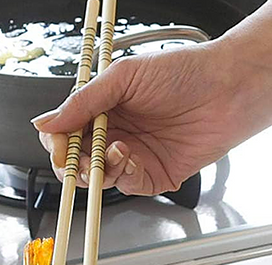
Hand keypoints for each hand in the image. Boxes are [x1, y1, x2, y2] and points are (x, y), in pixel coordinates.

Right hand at [32, 42, 237, 195]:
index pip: (66, 133)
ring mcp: (136, 156)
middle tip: (79, 158)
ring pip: (102, 177)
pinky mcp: (156, 175)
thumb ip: (83, 102)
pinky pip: (130, 185)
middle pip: (80, 162)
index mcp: (104, 108)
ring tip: (115, 149)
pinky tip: (130, 156)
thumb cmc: (183, 73)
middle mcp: (117, 134)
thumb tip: (46, 122)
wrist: (226, 91)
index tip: (58, 144)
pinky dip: (124, 174)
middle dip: (74, 164)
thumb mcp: (123, 77)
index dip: (58, 142)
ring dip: (101, 169)